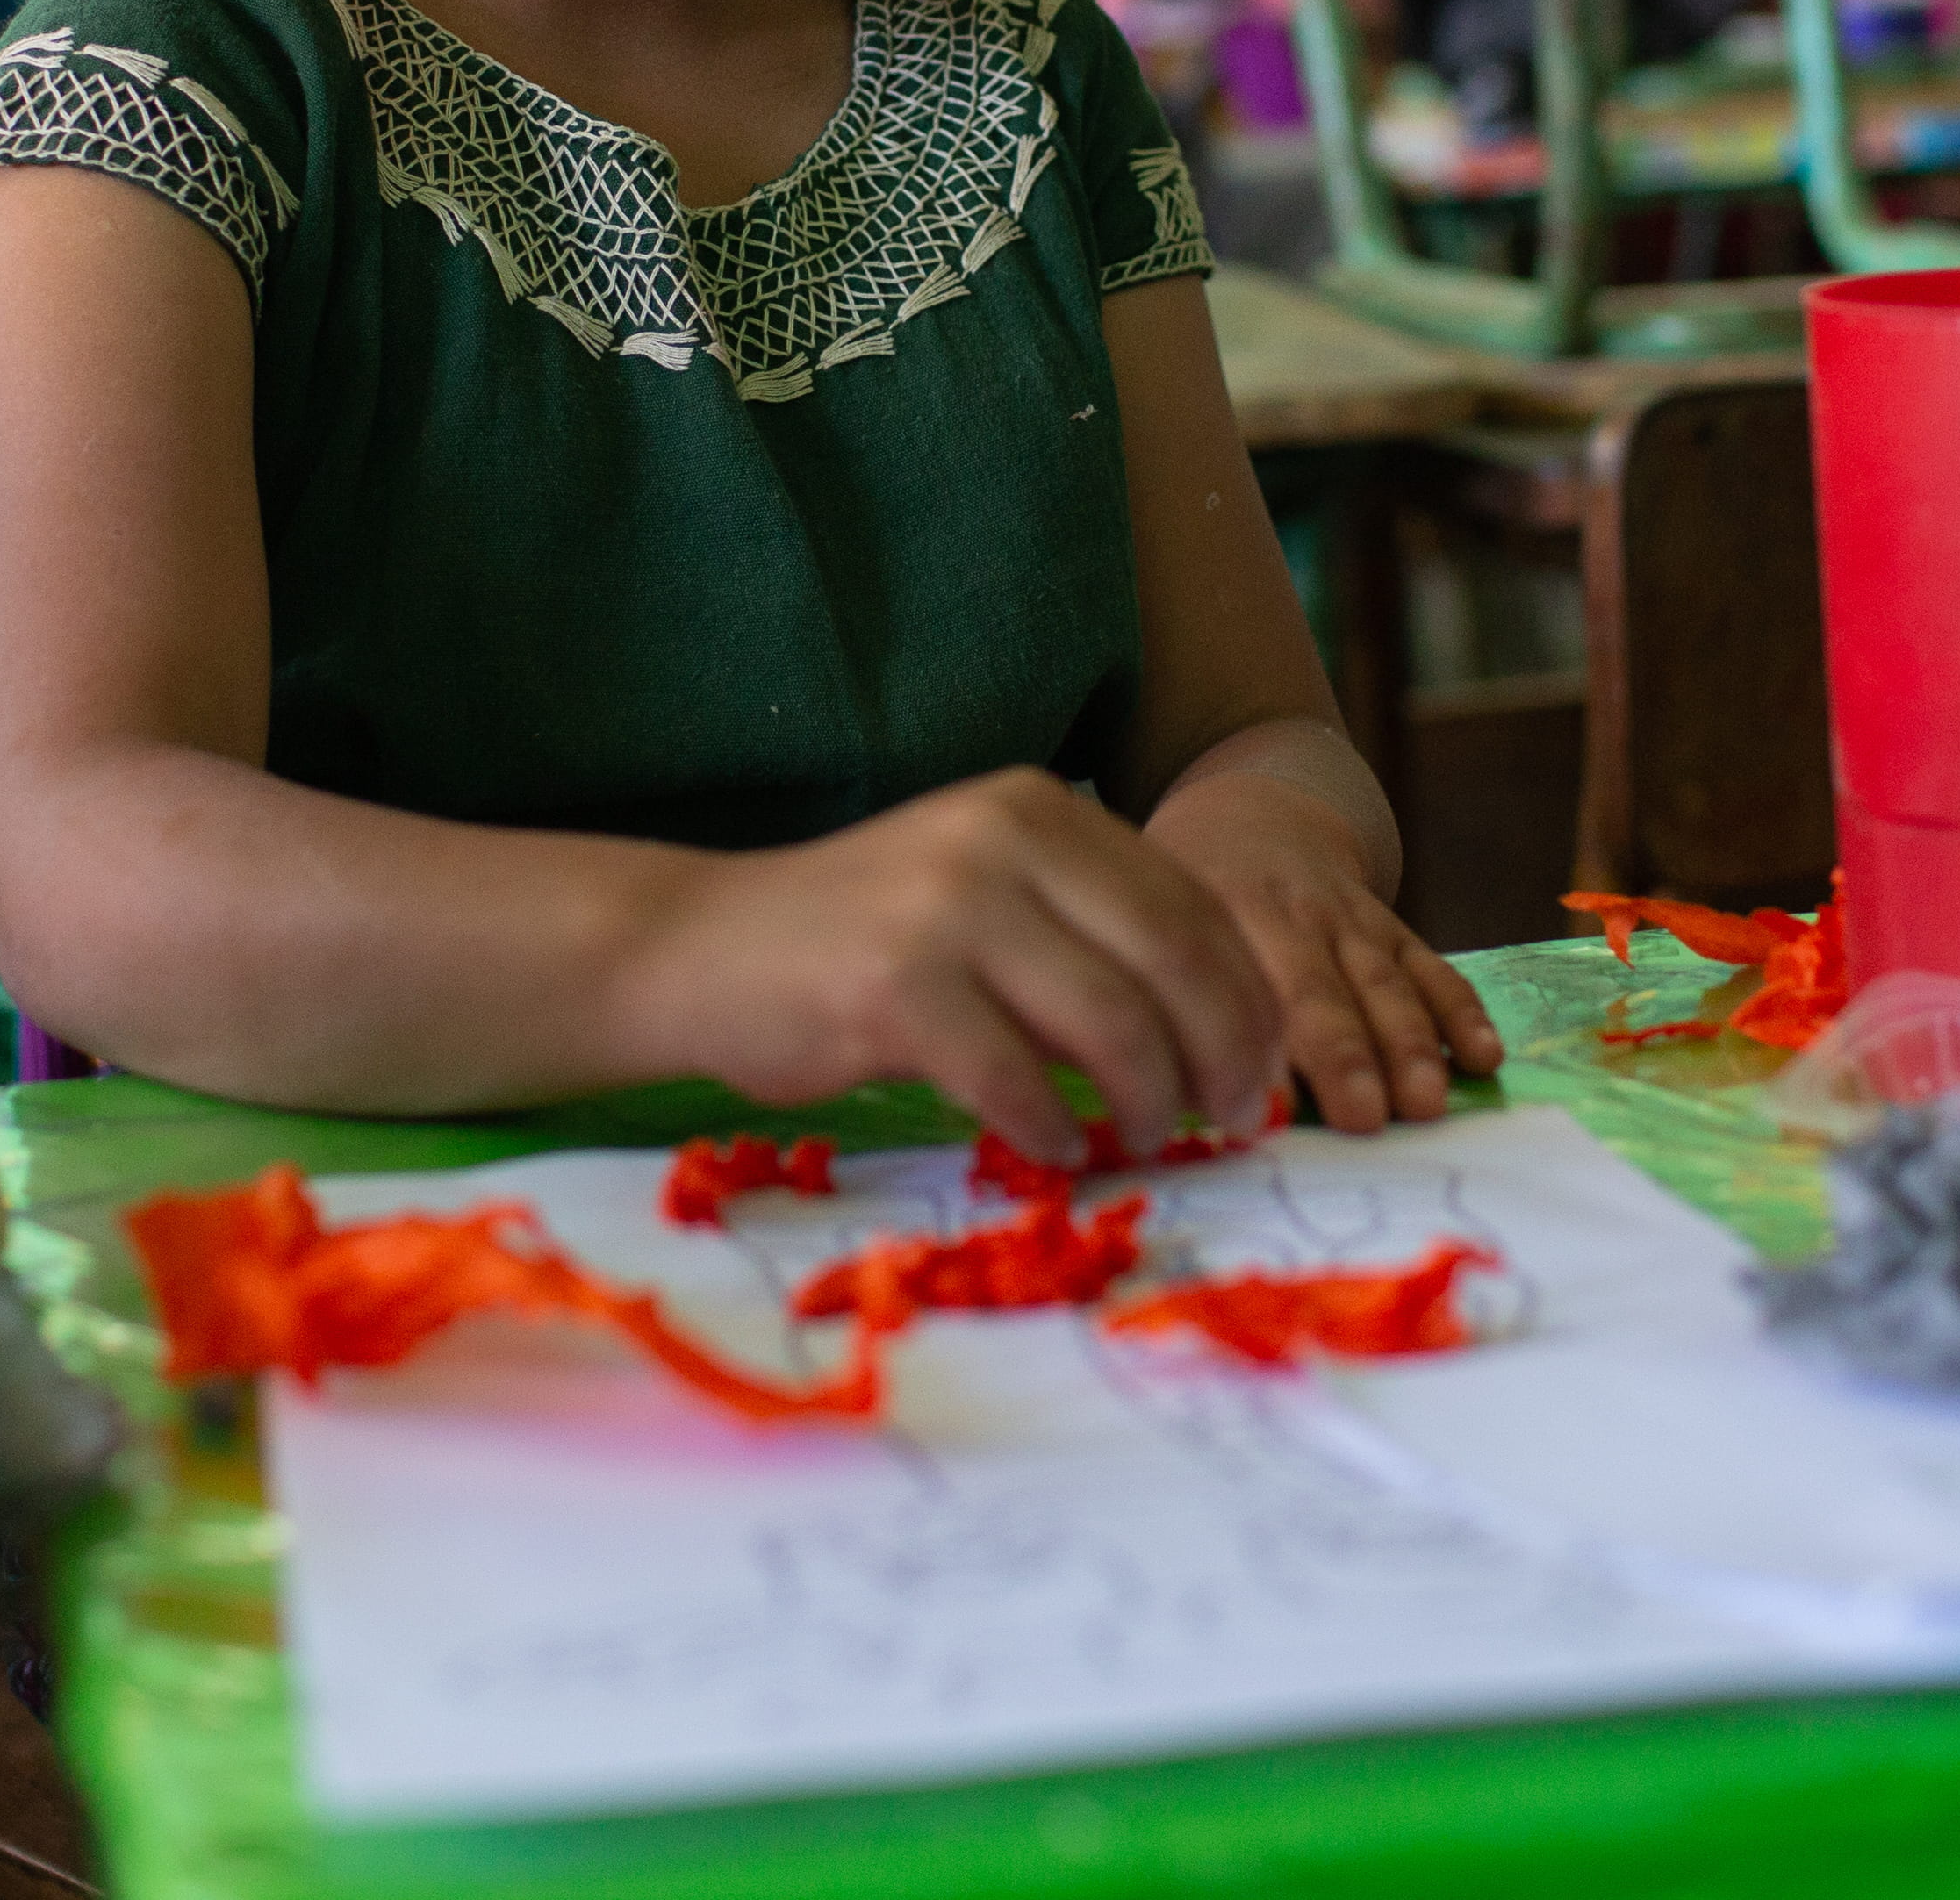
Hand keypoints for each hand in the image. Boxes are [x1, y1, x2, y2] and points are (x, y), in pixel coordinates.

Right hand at [616, 768, 1284, 1164]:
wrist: (698, 946)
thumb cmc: (854, 941)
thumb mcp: (985, 897)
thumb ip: (1086, 932)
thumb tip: (1219, 1032)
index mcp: (1040, 811)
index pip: (1192, 905)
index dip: (1247, 999)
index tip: (1261, 1072)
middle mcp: (1003, 838)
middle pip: (1173, 959)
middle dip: (1221, 1053)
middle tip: (1227, 1120)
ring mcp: (947, 908)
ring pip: (1110, 1022)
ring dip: (1148, 1101)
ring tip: (1143, 1140)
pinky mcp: (894, 986)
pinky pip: (1015, 1078)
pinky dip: (1054, 1127)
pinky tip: (1057, 1148)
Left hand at [1144, 762, 1501, 1133]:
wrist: (1250, 819)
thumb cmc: (1188, 897)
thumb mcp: (1154, 923)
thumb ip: (1167, 996)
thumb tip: (1169, 1092)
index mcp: (1222, 914)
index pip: (1245, 984)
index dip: (1262, 1044)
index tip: (1273, 1107)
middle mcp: (1293, 913)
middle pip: (1321, 990)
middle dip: (1347, 1056)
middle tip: (1367, 1118)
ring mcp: (1351, 919)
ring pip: (1385, 983)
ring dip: (1410, 1045)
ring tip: (1427, 1102)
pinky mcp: (1393, 929)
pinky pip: (1432, 969)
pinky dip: (1461, 1011)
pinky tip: (1483, 1055)